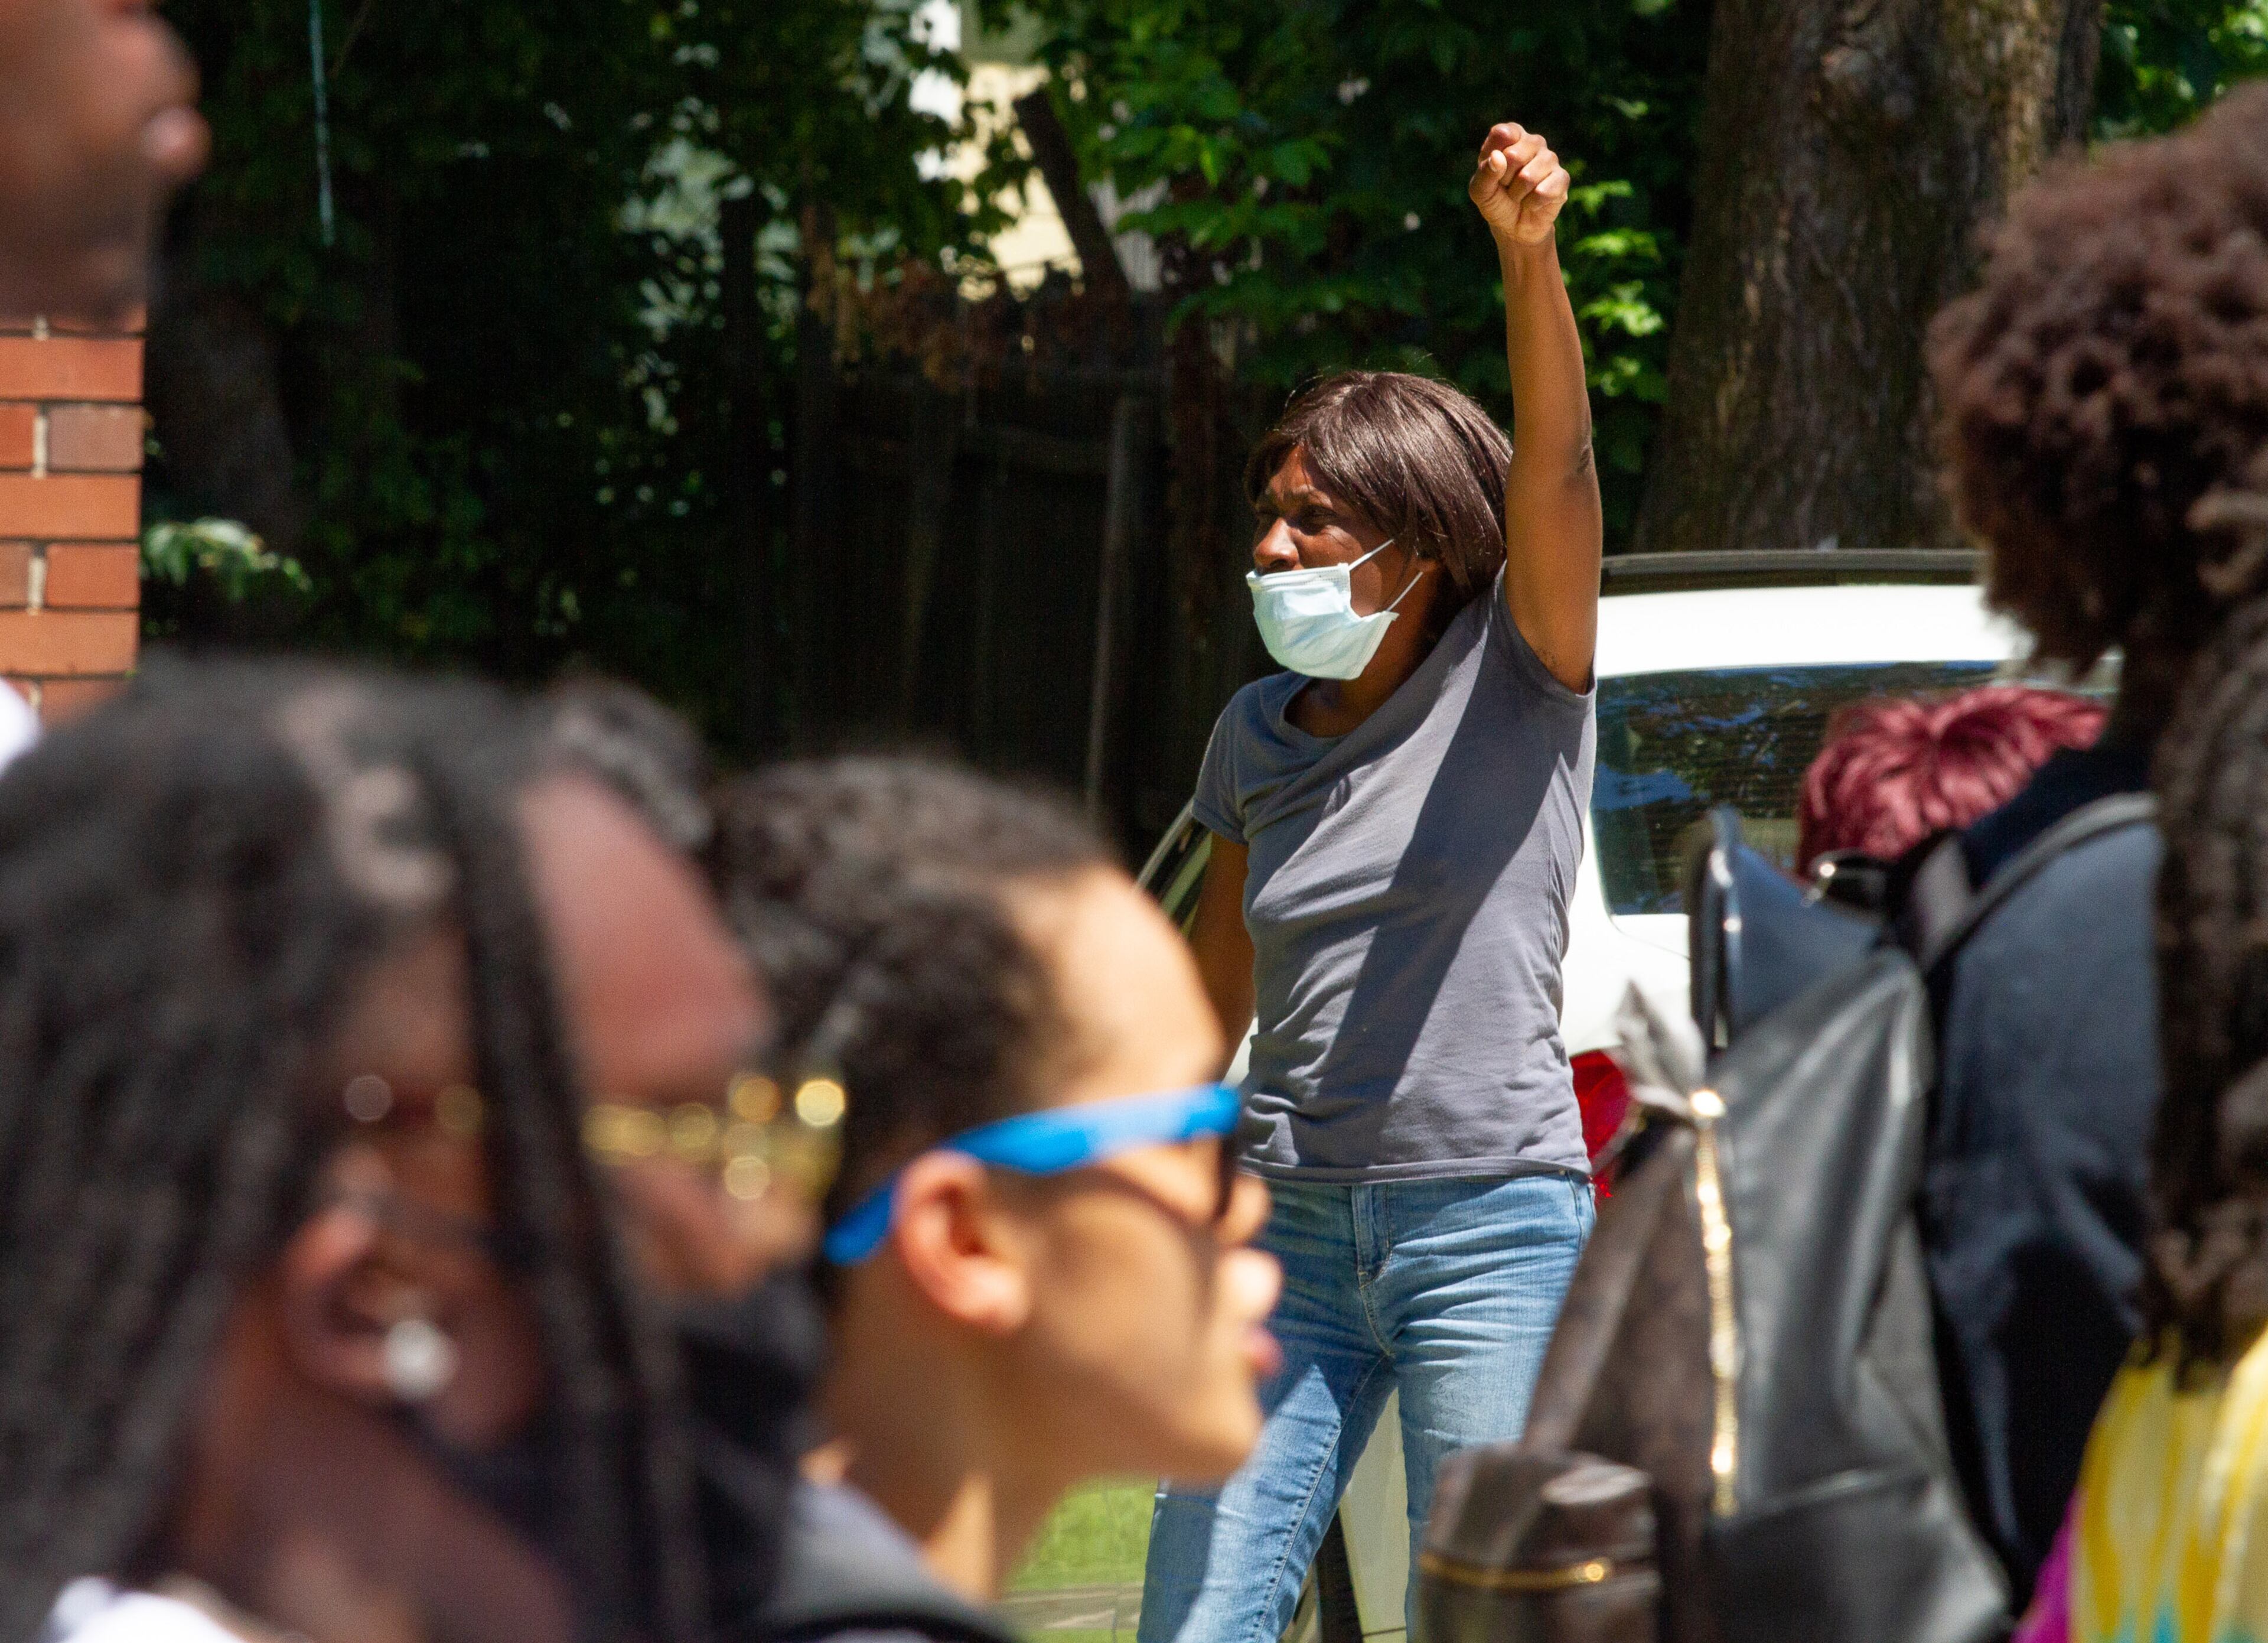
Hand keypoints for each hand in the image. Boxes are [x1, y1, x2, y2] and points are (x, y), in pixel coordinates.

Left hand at [1468, 123, 1568, 247]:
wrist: (1514, 227)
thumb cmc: (1496, 201)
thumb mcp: (1480, 191)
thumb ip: (1484, 173)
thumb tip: (1497, 158)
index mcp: (1513, 135)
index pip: (1502, 133)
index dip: (1493, 157)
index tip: (1493, 171)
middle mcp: (1534, 142)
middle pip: (1514, 155)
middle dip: (1504, 180)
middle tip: (1507, 187)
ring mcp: (1550, 159)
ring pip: (1528, 177)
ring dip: (1517, 194)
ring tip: (1519, 195)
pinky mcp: (1562, 178)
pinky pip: (1543, 192)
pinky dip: (1531, 204)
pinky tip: (1532, 203)